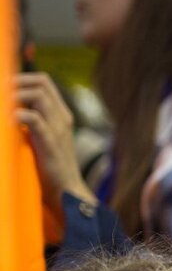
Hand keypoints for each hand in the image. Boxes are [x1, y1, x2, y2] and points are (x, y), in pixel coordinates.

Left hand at [13, 73, 90, 209]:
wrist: (66, 191)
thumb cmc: (50, 168)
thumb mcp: (43, 139)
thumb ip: (32, 123)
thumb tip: (11, 113)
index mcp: (60, 115)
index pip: (43, 82)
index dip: (21, 79)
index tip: (4, 89)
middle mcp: (62, 117)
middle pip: (41, 82)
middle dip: (16, 83)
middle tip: (1, 95)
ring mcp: (58, 129)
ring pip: (37, 94)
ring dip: (14, 96)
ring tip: (2, 109)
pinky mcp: (50, 142)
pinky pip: (33, 118)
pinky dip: (16, 115)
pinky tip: (7, 124)